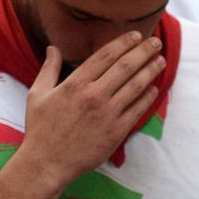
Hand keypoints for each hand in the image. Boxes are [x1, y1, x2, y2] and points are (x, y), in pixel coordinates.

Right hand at [20, 31, 163, 189]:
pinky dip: (148, 97)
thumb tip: (52, 48)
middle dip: (144, 51)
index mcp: (75, 83)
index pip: (106, 55)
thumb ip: (48, 69)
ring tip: (161, 61)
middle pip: (126, 66)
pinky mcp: (116, 132)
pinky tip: (154, 88)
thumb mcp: (37, 94)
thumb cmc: (40, 129)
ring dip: (151, 71)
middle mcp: (94, 95)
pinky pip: (137, 110)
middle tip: (156, 42)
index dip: (123, 42)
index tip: (135, 35)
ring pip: (136, 86)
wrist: (47, 163)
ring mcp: (107, 114)